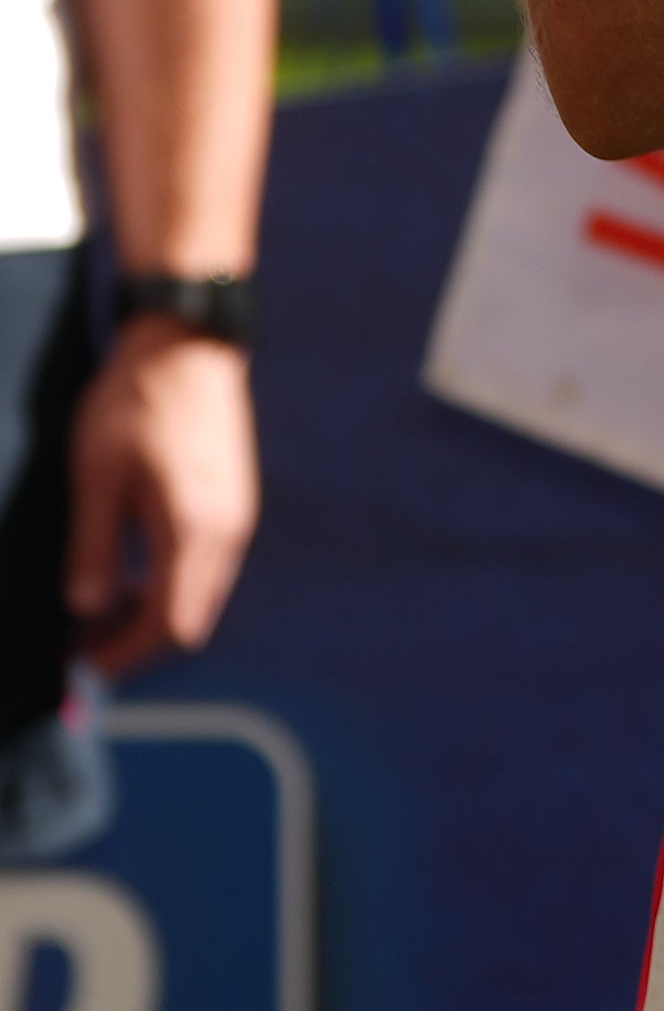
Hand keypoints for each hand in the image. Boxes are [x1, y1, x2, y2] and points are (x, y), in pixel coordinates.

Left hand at [68, 317, 254, 674]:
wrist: (188, 343)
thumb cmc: (137, 402)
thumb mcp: (97, 475)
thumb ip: (94, 547)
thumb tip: (86, 609)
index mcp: (196, 529)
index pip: (169, 624)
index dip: (123, 656)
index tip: (78, 668)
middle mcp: (229, 530)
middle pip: (190, 618)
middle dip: (135, 642)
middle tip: (78, 645)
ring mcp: (237, 514)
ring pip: (199, 593)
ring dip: (152, 613)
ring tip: (96, 610)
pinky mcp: (233, 499)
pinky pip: (206, 565)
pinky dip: (168, 584)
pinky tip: (131, 570)